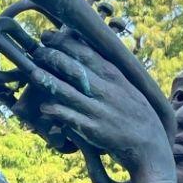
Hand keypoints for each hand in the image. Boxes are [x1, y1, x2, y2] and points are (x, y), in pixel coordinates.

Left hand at [20, 29, 174, 182]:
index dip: (64, 43)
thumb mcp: (128, 88)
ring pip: (70, 92)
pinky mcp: (95, 130)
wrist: (150, 146)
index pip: (87, 53)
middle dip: (53, 57)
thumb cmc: (137, 115)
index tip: (47, 35)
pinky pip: (73, 119)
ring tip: (33, 73)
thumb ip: (109, 74)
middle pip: (75, 69)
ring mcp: (100, 110)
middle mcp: (107, 90)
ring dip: (50, 82)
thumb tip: (88, 55)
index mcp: (115, 77)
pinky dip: (58, 112)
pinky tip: (44, 108)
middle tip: (35, 50)